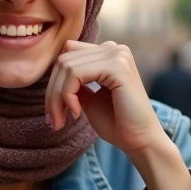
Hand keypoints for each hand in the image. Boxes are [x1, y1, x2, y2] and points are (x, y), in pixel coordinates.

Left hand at [44, 41, 167, 155]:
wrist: (140, 140)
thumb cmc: (117, 123)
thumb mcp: (88, 98)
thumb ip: (73, 82)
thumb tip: (51, 74)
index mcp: (109, 53)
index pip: (67, 54)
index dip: (54, 82)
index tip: (54, 112)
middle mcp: (114, 48)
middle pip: (64, 60)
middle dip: (52, 93)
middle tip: (54, 120)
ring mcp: (117, 55)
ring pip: (66, 67)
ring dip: (57, 97)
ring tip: (61, 120)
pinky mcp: (118, 66)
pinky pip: (75, 74)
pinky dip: (68, 96)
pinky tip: (77, 113)